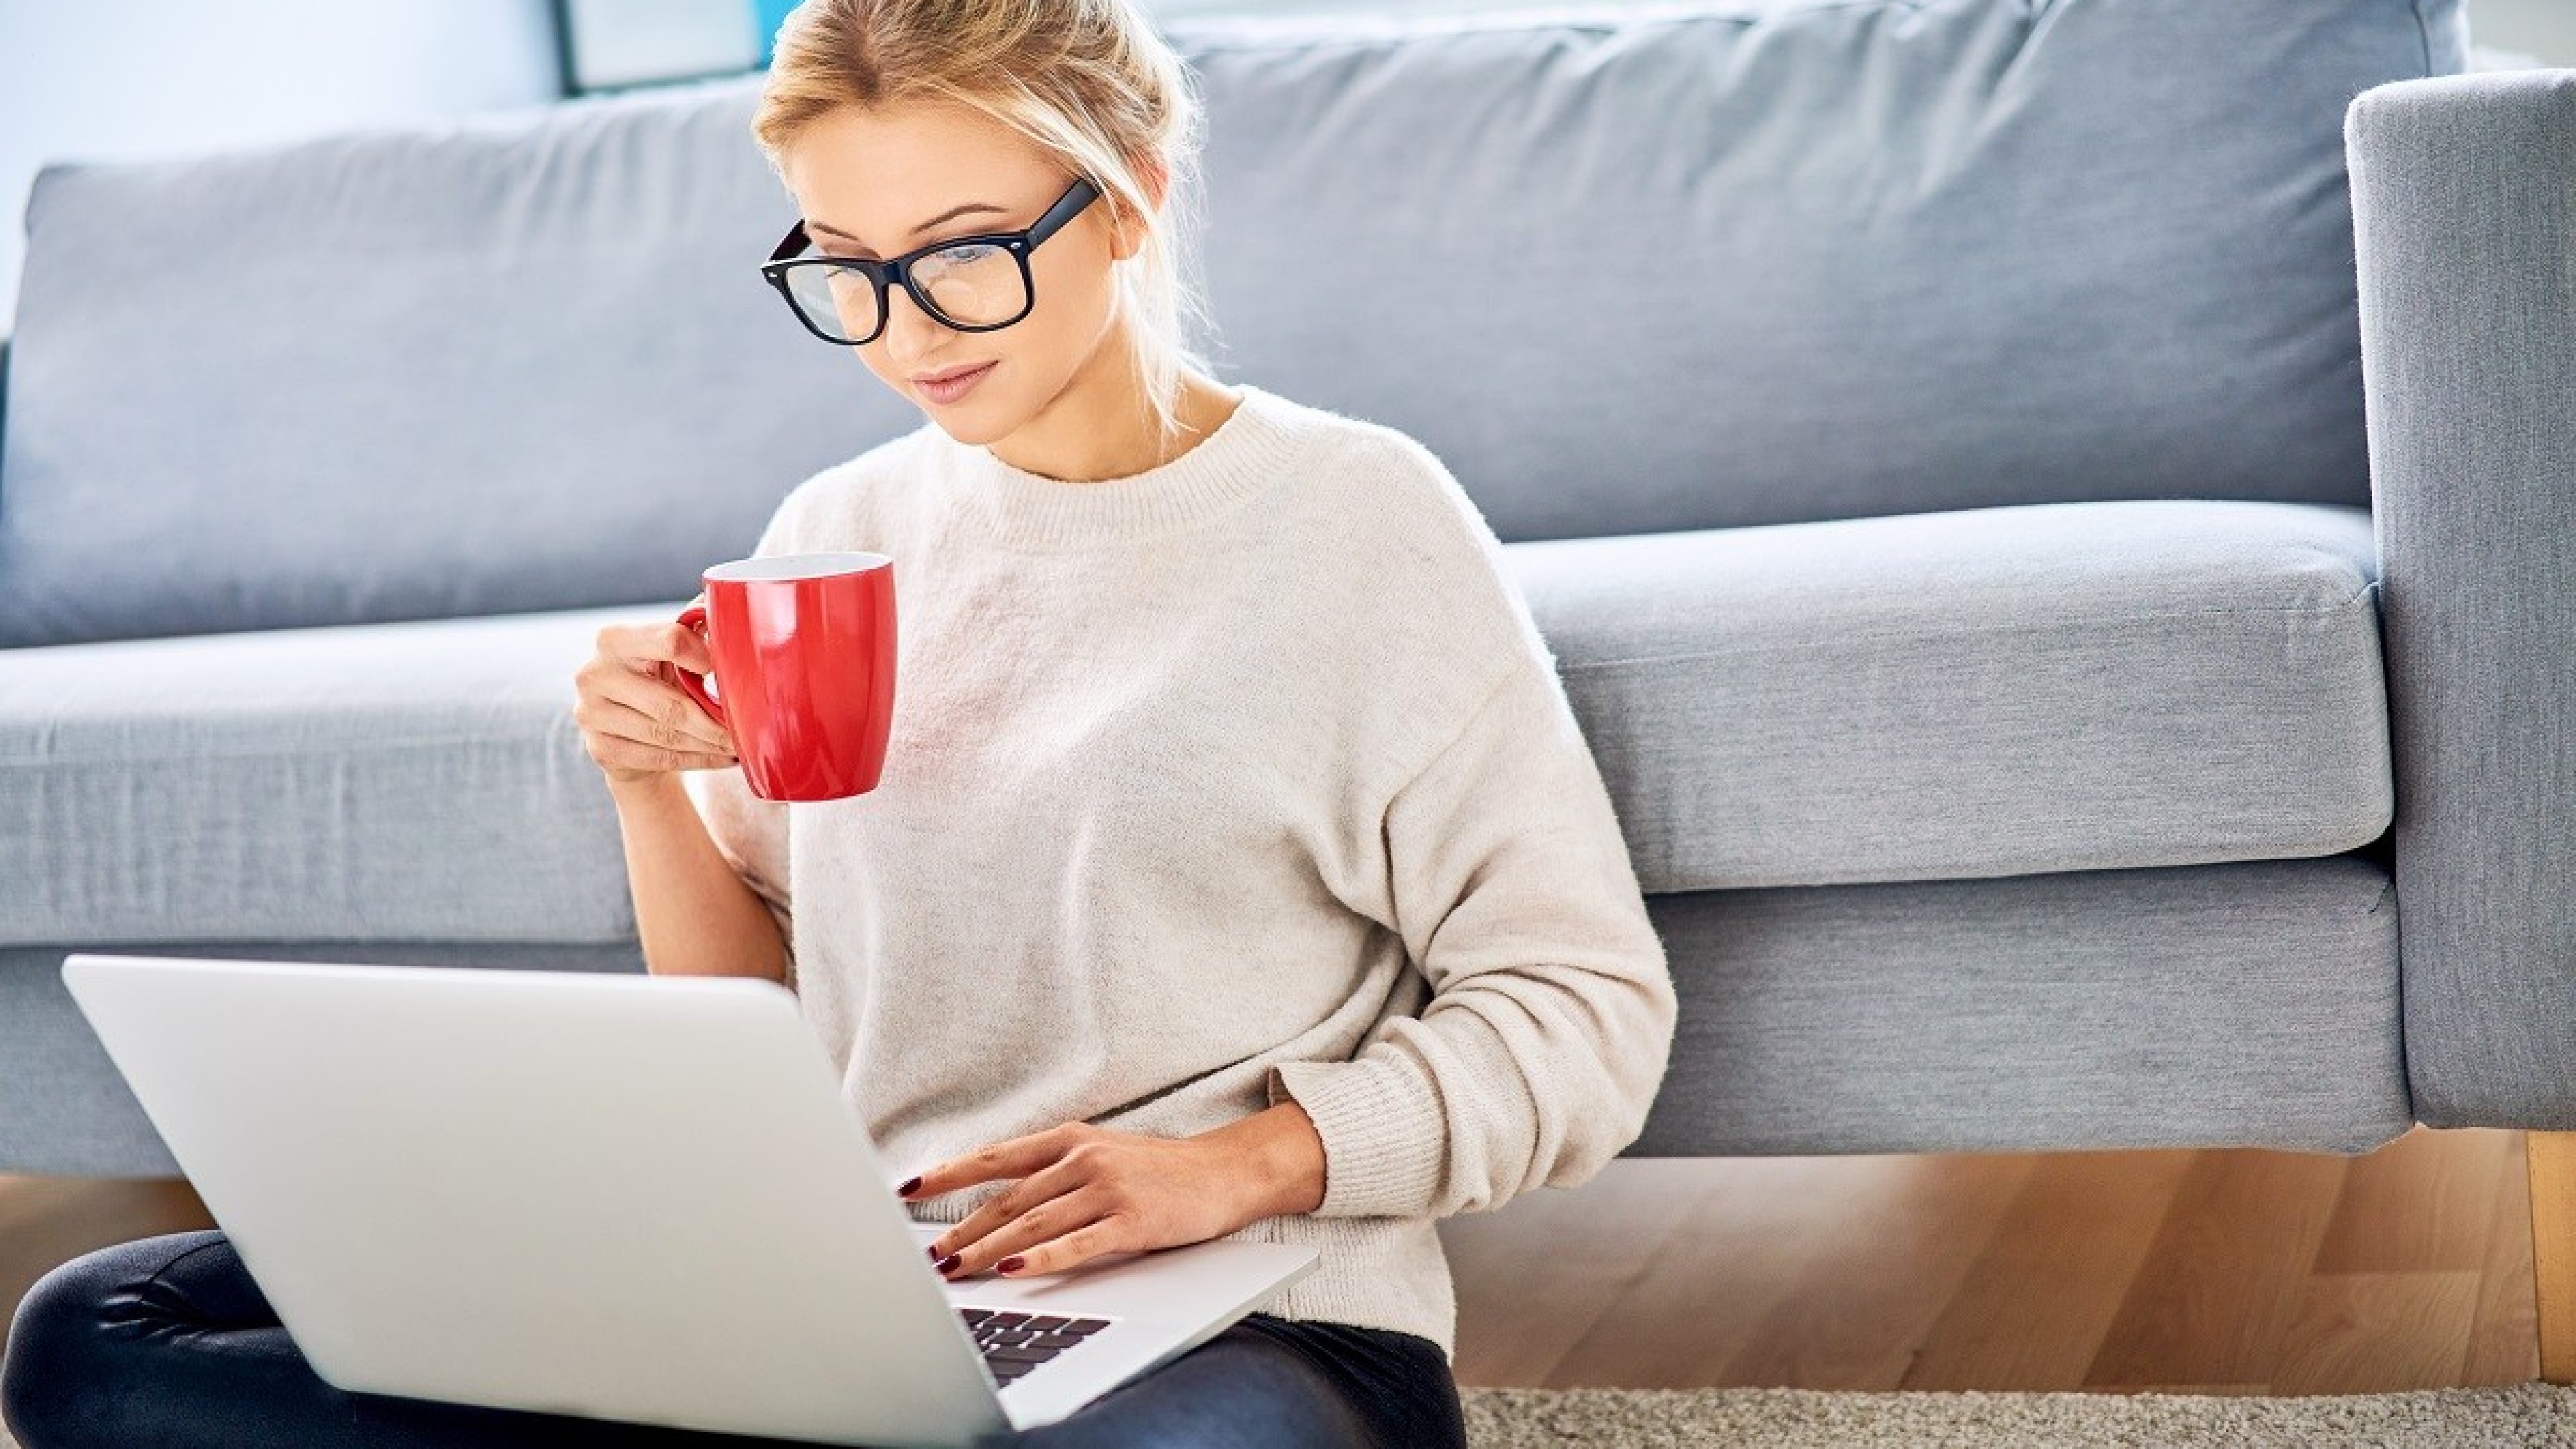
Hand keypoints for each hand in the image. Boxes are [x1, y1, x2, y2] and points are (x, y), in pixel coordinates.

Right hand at [572, 591, 737, 785]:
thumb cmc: (656, 676)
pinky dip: (697, 760)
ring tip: (739, 746)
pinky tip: (720, 758)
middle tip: (748, 730)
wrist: (622, 725)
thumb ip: (693, 625)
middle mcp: (594, 674)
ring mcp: (591, 714)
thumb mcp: (669, 648)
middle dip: (716, 722)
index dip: (707, 657)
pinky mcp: (600, 749)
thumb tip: (728, 601)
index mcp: (614, 638)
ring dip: (710, 745)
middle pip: (672, 704)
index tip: (734, 672)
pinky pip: (659, 758)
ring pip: (667, 735)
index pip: (670, 641)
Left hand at [904, 1107, 1326, 1280]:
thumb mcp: (1101, 1155)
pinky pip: (1077, 1243)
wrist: (1224, 1173)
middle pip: (1006, 1198)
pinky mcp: (1132, 1221)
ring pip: (1032, 1222)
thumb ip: (1053, 1174)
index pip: (995, 1157)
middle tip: (927, 1254)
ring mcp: (1107, 1189)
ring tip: (955, 1269)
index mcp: (1070, 1140)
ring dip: (988, 1248)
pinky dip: (1042, 1258)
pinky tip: (1015, 1269)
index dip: (948, 1174)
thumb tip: (996, 1205)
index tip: (907, 1190)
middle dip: (962, 1229)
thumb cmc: (1158, 1171)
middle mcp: (1083, 1159)